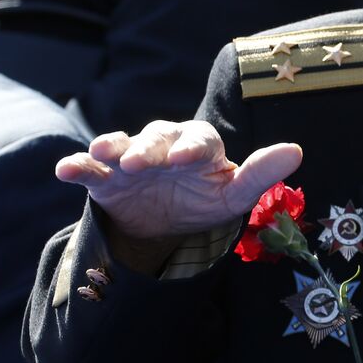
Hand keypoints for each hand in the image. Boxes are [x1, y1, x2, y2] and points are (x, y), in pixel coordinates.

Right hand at [56, 120, 302, 241]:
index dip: (192, 148)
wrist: (167, 223)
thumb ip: (262, 173)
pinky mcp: (105, 176)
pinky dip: (77, 165)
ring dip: (112, 147)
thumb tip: (296, 150)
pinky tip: (66, 169)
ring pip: (120, 144)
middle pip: (155, 139)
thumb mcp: (234, 194)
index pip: (199, 140)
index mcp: (199, 145)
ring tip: (104, 155)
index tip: (185, 159)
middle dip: (148, 148)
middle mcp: (164, 144)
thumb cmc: (206, 199)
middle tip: (139, 162)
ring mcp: (131, 158)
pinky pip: (89, 166)